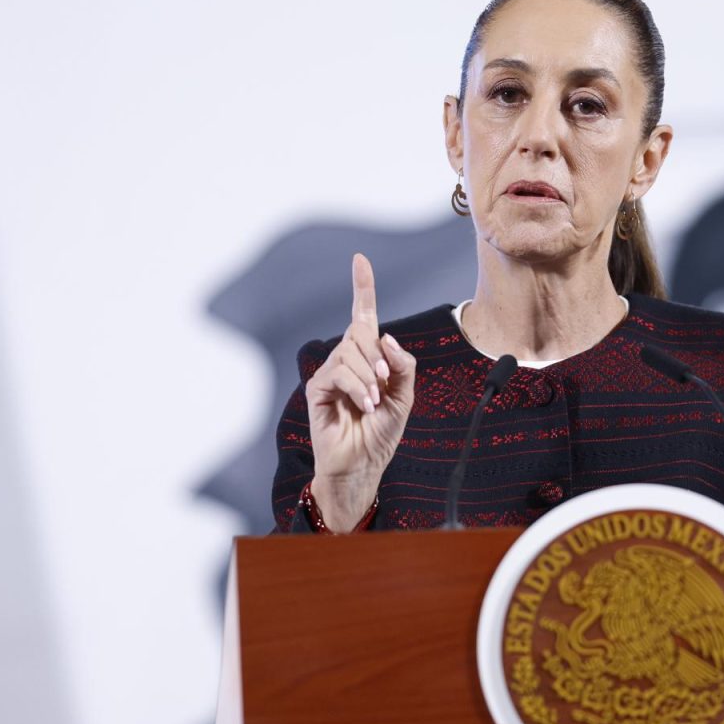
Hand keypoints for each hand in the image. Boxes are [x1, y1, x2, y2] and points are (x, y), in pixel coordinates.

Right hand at [304, 253, 415, 530]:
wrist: (363, 464)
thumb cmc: (381, 432)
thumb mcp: (405, 396)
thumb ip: (402, 364)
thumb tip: (385, 337)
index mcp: (368, 358)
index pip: (363, 316)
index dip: (362, 288)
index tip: (360, 260)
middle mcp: (346, 360)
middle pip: (360, 335)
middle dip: (378, 359)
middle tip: (385, 386)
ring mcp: (330, 373)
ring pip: (350, 353)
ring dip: (369, 377)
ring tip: (373, 402)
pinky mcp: (318, 389)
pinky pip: (339, 373)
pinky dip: (357, 387)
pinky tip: (364, 405)